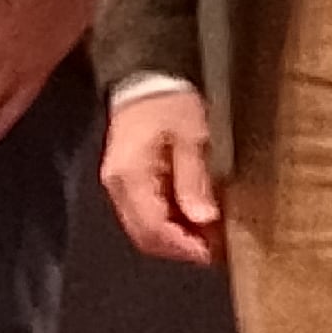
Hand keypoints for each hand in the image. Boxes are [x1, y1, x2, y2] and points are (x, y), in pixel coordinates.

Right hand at [101, 85, 224, 265]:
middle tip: (214, 250)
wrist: (147, 79)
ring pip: (143, 230)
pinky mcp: (126, 183)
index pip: (153, 227)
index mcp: (131, 176)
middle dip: (179, 248)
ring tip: (208, 236)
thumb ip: (194, 179)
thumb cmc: (170, 104)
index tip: (213, 253)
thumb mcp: (191, 137)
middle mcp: (117, 187)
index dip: (184, 246)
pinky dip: (169, 224)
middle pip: (145, 236)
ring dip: (175, 238)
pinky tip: (192, 219)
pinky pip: (144, 215)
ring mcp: (118, 186)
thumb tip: (203, 219)